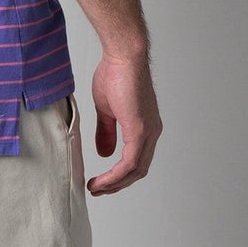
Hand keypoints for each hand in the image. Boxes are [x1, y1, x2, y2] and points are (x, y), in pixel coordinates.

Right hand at [84, 52, 161, 193]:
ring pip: (135, 170)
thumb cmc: (116, 73)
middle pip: (138, 171)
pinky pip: (129, 163)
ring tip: (96, 189)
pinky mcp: (140, 130)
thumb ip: (106, 132)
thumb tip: (104, 153)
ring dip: (115, 184)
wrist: (123, 56)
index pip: (136, 161)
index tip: (100, 182)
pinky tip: (101, 180)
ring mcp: (148, 132)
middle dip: (117, 185)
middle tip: (97, 190)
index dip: (119, 175)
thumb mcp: (107, 110)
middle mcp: (151, 132)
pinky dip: (115, 175)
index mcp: (145, 127)